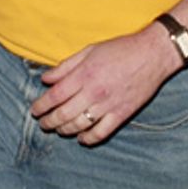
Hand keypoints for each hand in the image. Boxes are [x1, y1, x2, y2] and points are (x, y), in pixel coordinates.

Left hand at [30, 24, 178, 143]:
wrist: (153, 54)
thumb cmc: (121, 49)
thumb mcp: (90, 50)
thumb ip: (66, 66)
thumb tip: (46, 78)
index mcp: (84, 74)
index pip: (55, 96)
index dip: (41, 106)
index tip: (35, 111)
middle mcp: (93, 92)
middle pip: (63, 114)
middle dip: (49, 122)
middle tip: (43, 123)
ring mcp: (108, 105)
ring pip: (79, 126)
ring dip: (65, 130)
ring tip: (59, 129)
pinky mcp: (121, 114)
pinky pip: (101, 133)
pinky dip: (88, 139)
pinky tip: (81, 138)